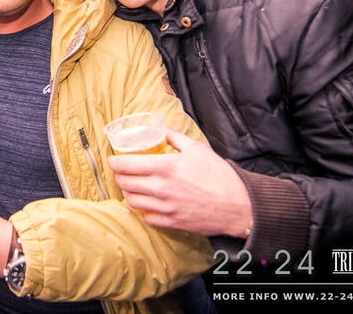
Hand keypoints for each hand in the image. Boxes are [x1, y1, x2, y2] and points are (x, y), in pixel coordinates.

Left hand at [108, 128, 252, 237]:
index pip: (126, 165)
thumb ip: (173, 137)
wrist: (239, 205)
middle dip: (119, 176)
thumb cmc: (219, 175)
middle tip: (121, 172)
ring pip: (132, 201)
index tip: (112, 160)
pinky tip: (147, 202)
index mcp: (166, 167)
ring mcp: (165, 207)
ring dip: (128, 192)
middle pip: (125, 183)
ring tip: (132, 186)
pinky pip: (146, 217)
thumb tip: (158, 129)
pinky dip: (143, 210)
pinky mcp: (171, 222)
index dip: (114, 162)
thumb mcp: (196, 148)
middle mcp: (161, 188)